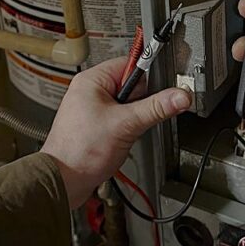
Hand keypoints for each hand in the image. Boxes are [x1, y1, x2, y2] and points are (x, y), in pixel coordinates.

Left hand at [42, 58, 191, 208]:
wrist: (64, 181)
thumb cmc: (80, 151)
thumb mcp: (125, 124)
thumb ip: (156, 108)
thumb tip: (180, 95)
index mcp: (92, 80)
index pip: (130, 64)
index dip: (147, 77)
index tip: (163, 87)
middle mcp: (90, 91)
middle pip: (132, 86)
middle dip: (140, 103)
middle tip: (134, 118)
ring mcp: (92, 108)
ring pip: (128, 104)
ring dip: (133, 118)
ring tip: (123, 132)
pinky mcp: (96, 124)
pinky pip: (120, 118)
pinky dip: (126, 128)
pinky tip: (119, 139)